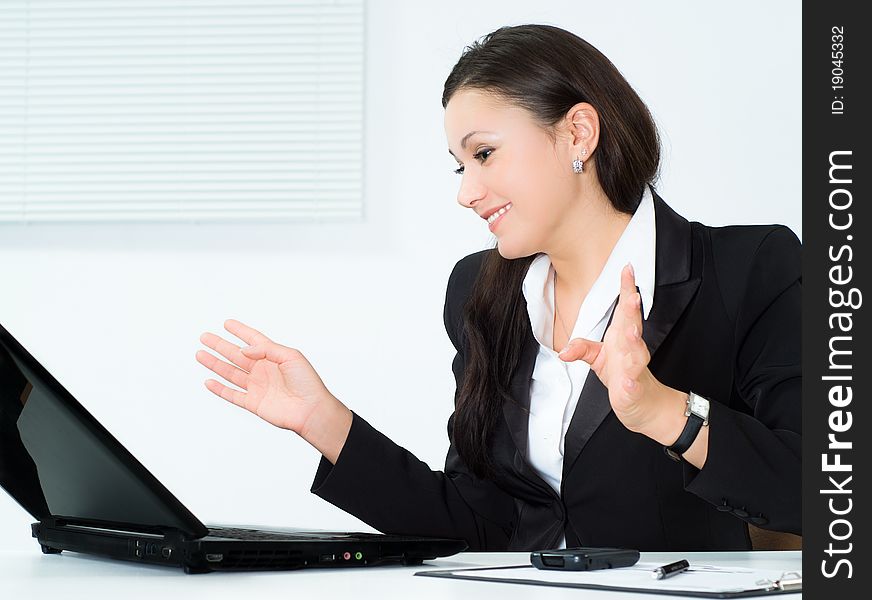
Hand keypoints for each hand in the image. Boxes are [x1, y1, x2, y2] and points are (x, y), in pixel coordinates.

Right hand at [196, 319, 340, 436]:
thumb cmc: (307, 383)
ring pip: (231, 373)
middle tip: (205, 337)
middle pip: (236, 355)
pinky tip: (209, 381)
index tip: (227, 323)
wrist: (310, 410)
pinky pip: (232, 394)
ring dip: (215, 364)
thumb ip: (267, 350)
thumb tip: (244, 350)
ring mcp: (257, 387)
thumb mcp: (291, 356)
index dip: (240, 331)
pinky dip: (220, 389)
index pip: (253, 340)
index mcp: (273, 357)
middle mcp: (263, 370)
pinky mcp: (253, 403)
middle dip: (220, 345)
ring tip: (200, 354)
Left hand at [557, 263, 673, 434]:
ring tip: (631, 333)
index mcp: (623, 336)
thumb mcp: (596, 358)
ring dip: (634, 342)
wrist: (640, 402)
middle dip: (633, 311)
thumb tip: (562, 350)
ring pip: (636, 354)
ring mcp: (634, 368)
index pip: (626, 309)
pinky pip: (632, 384)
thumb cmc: (621, 373)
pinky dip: (630, 382)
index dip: (627, 289)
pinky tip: (627, 381)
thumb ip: (580, 349)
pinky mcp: (633, 388)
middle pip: (633, 326)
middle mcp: (631, 349)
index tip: (627, 270)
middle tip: (633, 295)